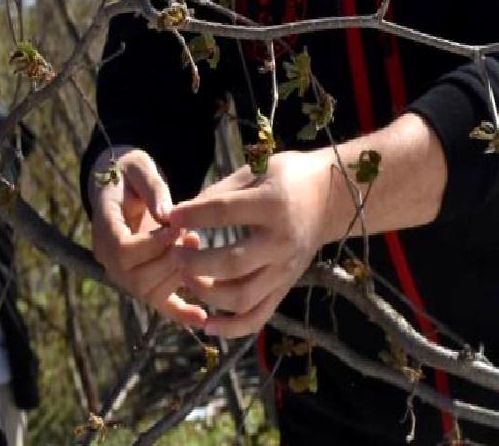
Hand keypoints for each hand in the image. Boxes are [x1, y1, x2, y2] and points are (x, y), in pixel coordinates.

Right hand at [88, 147, 206, 326]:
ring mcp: (123, 274)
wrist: (123, 185)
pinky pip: (159, 304)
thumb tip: (167, 216)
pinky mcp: (141, 282)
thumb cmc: (131, 173)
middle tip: (192, 236)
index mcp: (103, 228)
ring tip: (195, 245)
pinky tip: (202, 318)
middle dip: (170, 260)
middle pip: (135, 277)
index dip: (153, 244)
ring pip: (148, 292)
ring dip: (178, 276)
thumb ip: (152, 188)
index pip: (122, 250)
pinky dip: (180, 314)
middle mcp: (107, 258)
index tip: (180, 228)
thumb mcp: (139, 168)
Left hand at [164, 150, 336, 338]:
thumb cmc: (284, 177)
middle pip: (231, 264)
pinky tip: (206, 324)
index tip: (170, 216)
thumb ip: (218, 193)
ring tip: (185, 277)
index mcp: (273, 205)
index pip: (224, 213)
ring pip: (241, 298)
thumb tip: (178, 216)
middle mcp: (281, 242)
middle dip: (194, 262)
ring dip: (206, 293)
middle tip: (175, 252)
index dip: (192, 215)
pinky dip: (231, 328)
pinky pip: (258, 317)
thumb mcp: (255, 170)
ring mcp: (284, 270)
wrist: (328, 198)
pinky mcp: (284, 288)